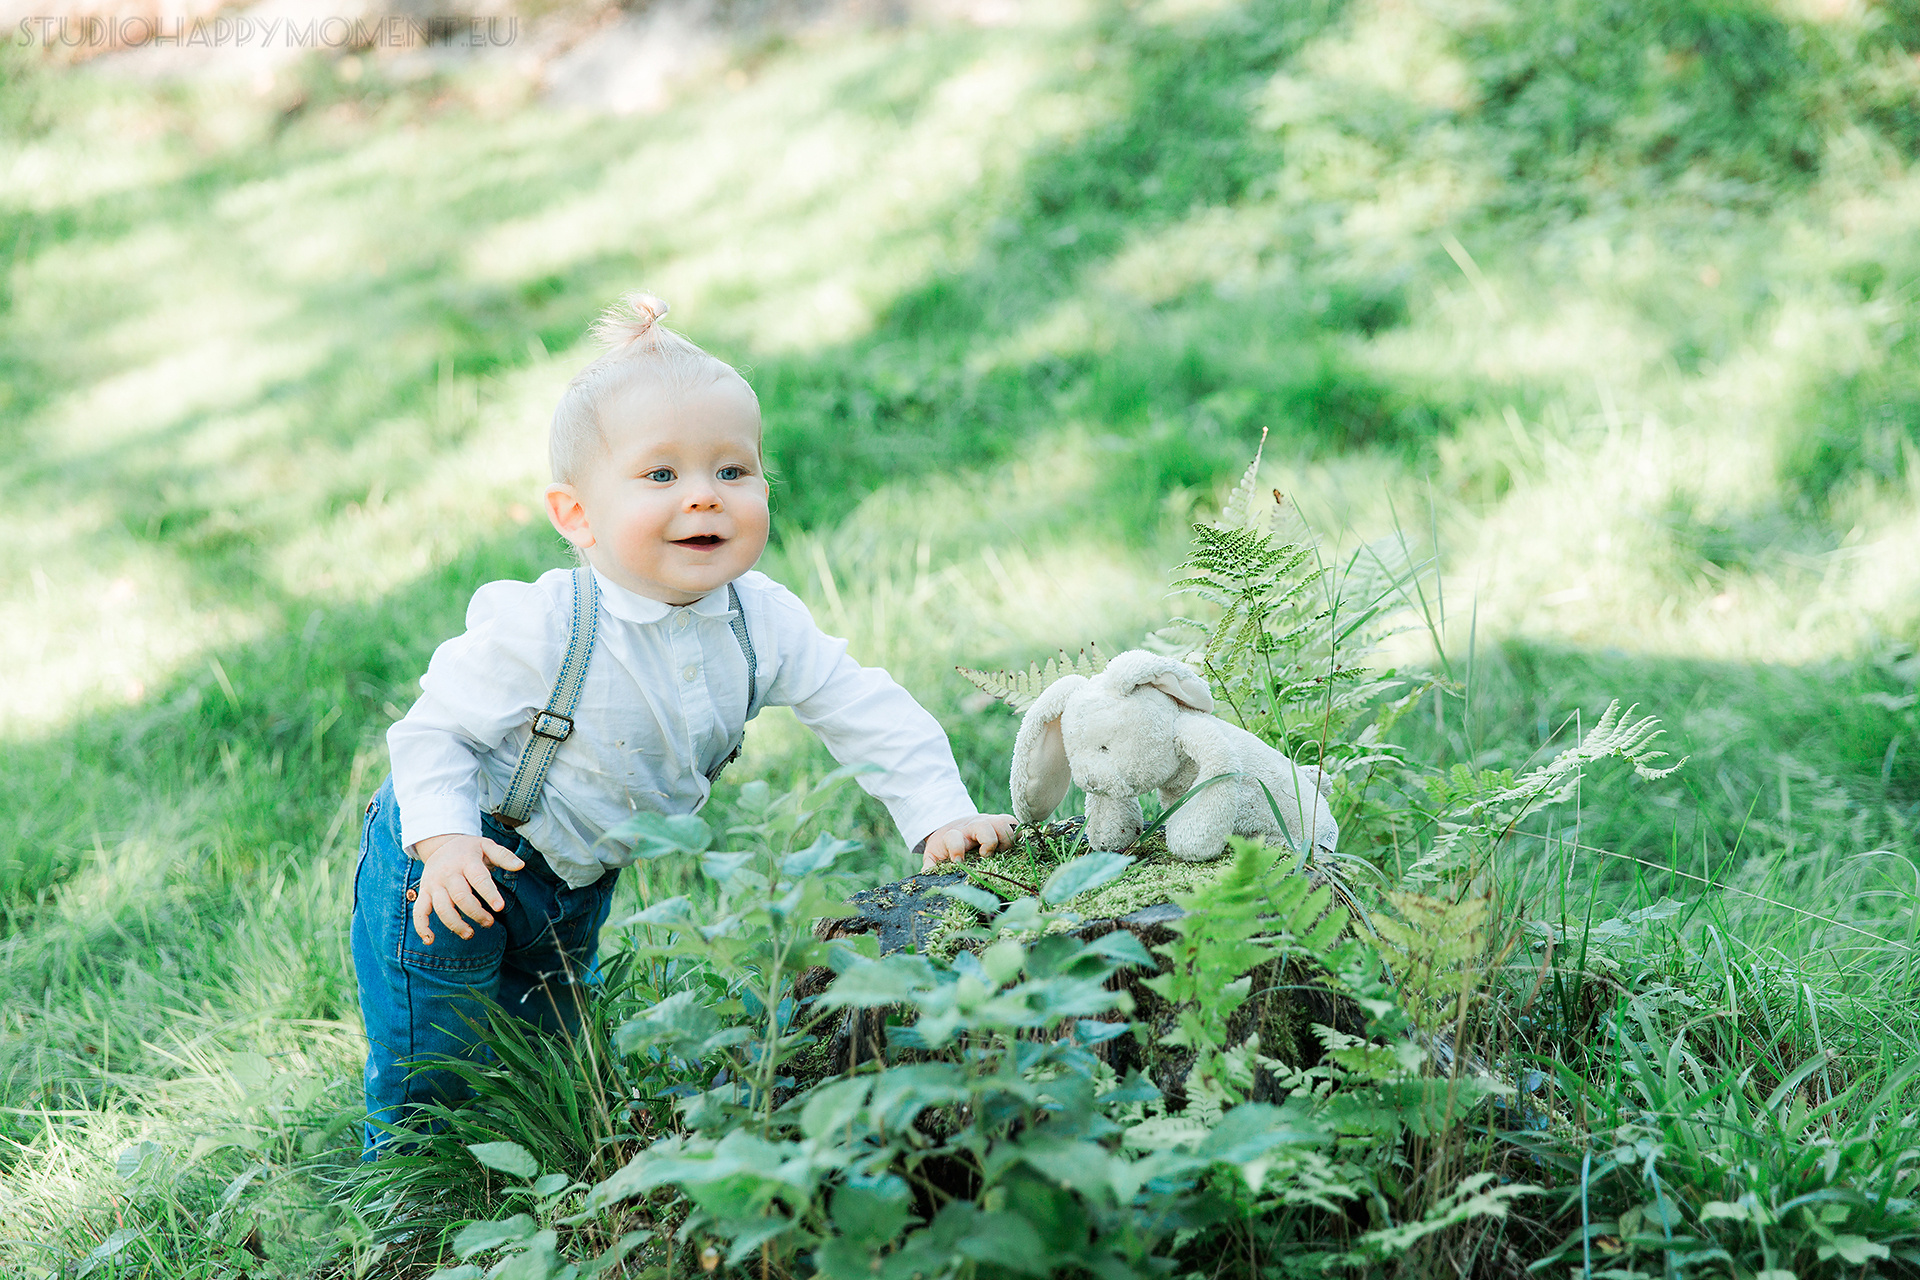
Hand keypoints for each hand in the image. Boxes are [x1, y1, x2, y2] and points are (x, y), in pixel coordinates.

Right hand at [411, 834, 525, 944]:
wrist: (440, 843)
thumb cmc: (470, 849)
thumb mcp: (487, 845)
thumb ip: (504, 856)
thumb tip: (521, 865)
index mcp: (466, 861)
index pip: (478, 878)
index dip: (489, 893)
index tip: (500, 907)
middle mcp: (448, 873)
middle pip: (460, 896)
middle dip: (475, 913)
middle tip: (489, 923)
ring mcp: (434, 883)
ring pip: (441, 907)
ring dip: (455, 924)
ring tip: (470, 934)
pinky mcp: (424, 892)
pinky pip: (419, 911)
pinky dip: (422, 927)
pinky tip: (431, 940)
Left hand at [919, 813, 1016, 872]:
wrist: (954, 824)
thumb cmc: (946, 846)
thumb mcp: (934, 855)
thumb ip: (930, 867)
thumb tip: (926, 879)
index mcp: (953, 835)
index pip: (954, 837)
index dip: (957, 849)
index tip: (958, 862)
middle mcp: (972, 827)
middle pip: (984, 827)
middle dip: (988, 842)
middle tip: (986, 856)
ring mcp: (988, 822)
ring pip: (1002, 824)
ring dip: (1005, 840)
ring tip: (1002, 853)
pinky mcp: (1000, 822)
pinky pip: (1014, 823)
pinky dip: (1017, 834)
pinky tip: (1014, 847)